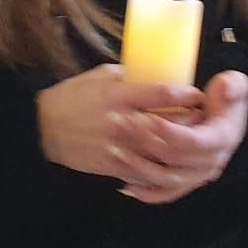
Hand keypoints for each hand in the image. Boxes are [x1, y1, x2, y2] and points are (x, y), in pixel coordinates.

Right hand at [35, 65, 205, 196]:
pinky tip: (172, 167)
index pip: (164, 95)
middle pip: (169, 126)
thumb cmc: (73, 97)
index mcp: (120, 95)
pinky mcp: (113, 167)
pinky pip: (144, 173)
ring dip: (182, 153)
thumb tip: (156, 74)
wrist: (43, 128)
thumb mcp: (100, 77)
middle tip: (205, 122)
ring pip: (162, 155)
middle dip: (192, 125)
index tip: (199, 96)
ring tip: (194, 147)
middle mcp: (122, 122)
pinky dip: (160, 172)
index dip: (188, 96)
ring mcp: (119, 148)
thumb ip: (128, 78)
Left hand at [119, 70, 247, 204]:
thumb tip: (223, 87)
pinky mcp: (187, 182)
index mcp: (223, 139)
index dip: (167, 132)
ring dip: (139, 166)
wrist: (228, 118)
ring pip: (166, 178)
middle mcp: (213, 162)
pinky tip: (125, 186)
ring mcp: (199, 175)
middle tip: (122, 122)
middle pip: (174, 158)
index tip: (145, 117)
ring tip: (115, 148)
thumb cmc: (227, 98)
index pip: (191, 141)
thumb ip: (233, 85)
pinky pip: (165, 193)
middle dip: (146, 142)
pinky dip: (146, 193)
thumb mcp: (234, 86)